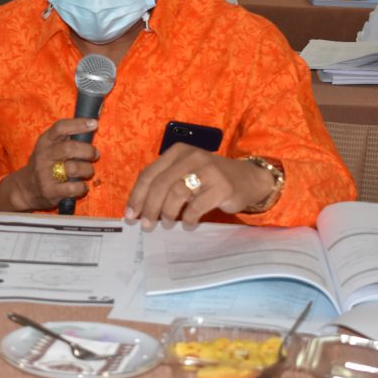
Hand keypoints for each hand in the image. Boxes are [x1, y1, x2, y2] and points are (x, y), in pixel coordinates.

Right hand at [0, 118, 98, 211]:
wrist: (26, 188)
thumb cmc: (46, 163)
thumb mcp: (50, 146)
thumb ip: (67, 137)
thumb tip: (93, 124)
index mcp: (45, 141)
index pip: (61, 127)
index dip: (79, 124)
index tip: (94, 124)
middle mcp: (44, 155)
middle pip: (69, 148)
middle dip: (88, 151)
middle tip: (95, 154)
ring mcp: (45, 173)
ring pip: (74, 168)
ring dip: (87, 169)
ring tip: (88, 171)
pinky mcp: (50, 190)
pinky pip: (73, 188)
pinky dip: (82, 187)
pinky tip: (82, 186)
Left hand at [124, 144, 275, 226]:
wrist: (248, 179)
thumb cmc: (209, 179)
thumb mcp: (185, 173)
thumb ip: (165, 184)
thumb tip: (139, 210)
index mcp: (177, 151)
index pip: (149, 173)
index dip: (137, 196)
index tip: (130, 215)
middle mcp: (192, 156)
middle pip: (161, 184)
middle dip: (150, 207)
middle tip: (146, 225)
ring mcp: (208, 169)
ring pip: (177, 193)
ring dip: (168, 213)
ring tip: (168, 224)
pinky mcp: (222, 185)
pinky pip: (197, 205)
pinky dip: (189, 218)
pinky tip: (189, 224)